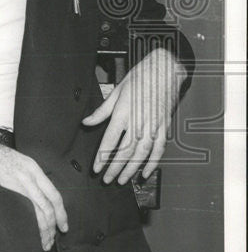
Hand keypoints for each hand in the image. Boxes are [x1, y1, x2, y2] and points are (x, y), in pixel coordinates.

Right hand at [0, 126, 67, 250]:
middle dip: (51, 227)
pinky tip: (27, 232)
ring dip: (41, 229)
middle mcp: (28, 177)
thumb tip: (44, 201)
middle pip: (46, 207)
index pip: (54, 196)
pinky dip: (26, 224)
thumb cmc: (0, 157)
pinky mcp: (4, 191)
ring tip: (42, 242)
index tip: (63, 227)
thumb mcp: (22, 162)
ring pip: (34, 212)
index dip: (61, 214)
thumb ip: (34, 179)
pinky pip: (20, 211)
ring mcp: (15, 184)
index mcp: (34, 169)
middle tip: (51, 241)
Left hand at [83, 48, 185, 183]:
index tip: (96, 169)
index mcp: (123, 113)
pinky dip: (152, 163)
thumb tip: (86, 123)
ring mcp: (154, 126)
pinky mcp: (165, 127)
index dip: (102, 157)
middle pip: (125, 152)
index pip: (109, 141)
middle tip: (107, 180)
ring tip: (122, 180)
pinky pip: (159, 149)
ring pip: (142, 154)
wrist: (165, 71)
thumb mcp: (116, 91)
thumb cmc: (139, 79)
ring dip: (131, 169)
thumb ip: (101, 111)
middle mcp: (138, 122)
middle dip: (115, 168)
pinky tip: (145, 173)